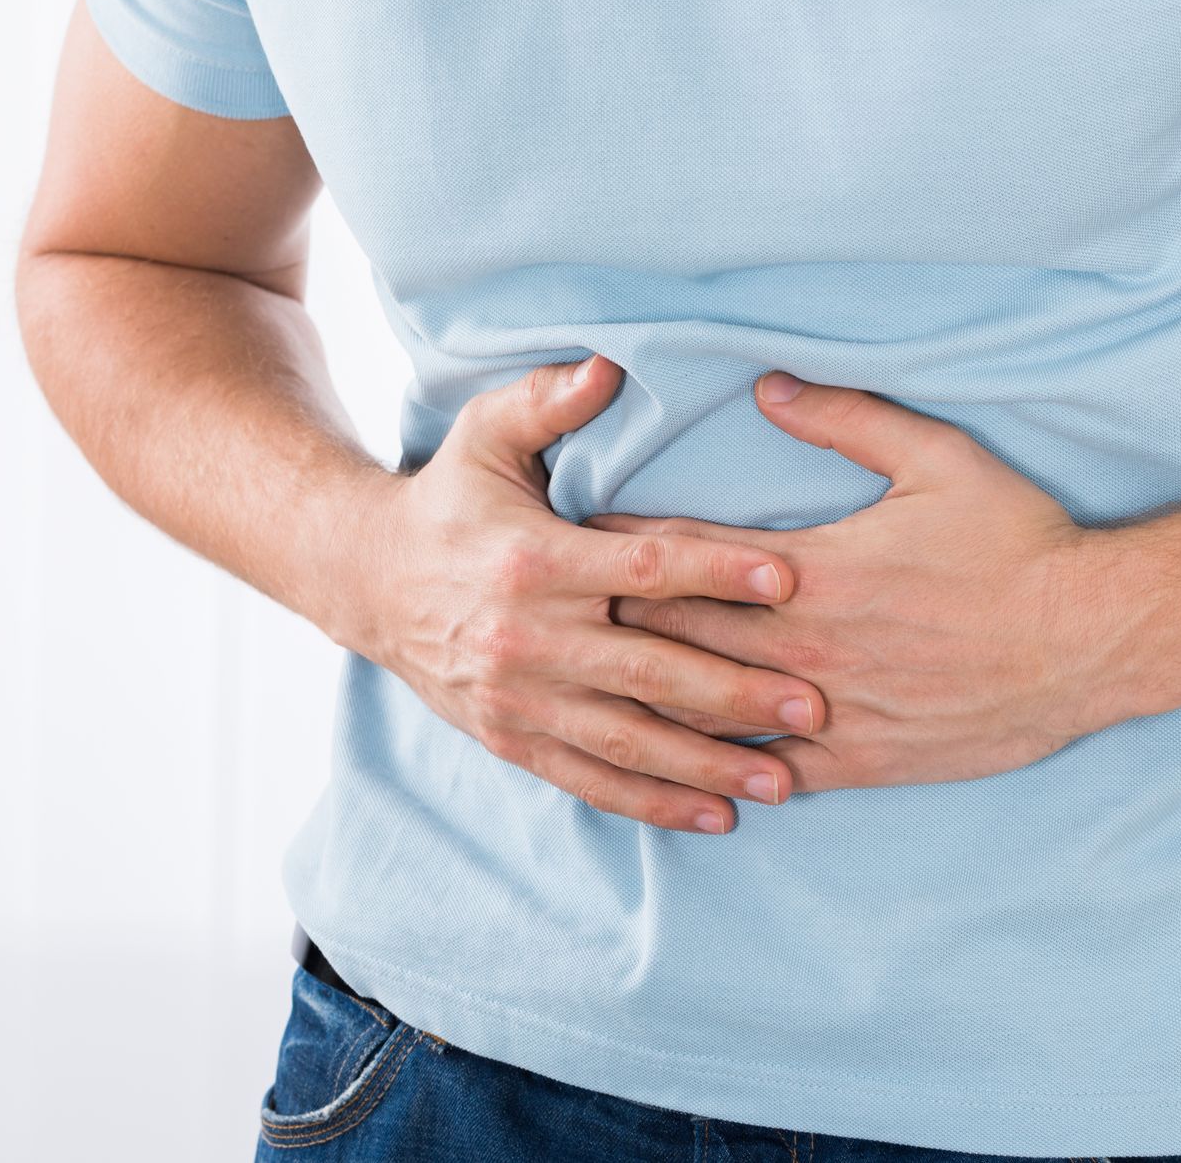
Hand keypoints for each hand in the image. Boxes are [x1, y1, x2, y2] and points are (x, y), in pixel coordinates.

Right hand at [331, 355, 825, 832]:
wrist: (366, 579)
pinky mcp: (511, 739)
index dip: (719, 571)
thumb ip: (550, 400)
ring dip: (709, 764)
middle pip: (649, 669)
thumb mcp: (487, 434)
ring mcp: (519, 698)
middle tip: (814, 699)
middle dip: (736, 690)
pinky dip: (653, 803)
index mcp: (534, 560)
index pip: (644, 567)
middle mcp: (527, 638)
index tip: (790, 578)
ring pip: (627, 740)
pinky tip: (715, 815)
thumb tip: (611, 364)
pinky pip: (590, 780)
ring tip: (784, 778)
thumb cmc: (450, 498)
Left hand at [585, 372, 1144, 793]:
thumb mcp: (938, 458)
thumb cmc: (1018, 544)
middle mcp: (802, 645)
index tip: (565, 536)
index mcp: (809, 569)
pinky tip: (674, 767)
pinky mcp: (858, 760)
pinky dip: (714, 768)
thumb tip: (765, 388)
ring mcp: (827, 709)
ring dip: (642, 697)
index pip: (682, 555)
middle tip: (547, 612)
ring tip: (584, 688)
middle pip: (672, 633)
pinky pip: (765, 772)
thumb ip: (845, 419)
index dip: (618, 545)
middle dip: (608, 620)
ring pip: (704, 711)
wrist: (1091, 639)